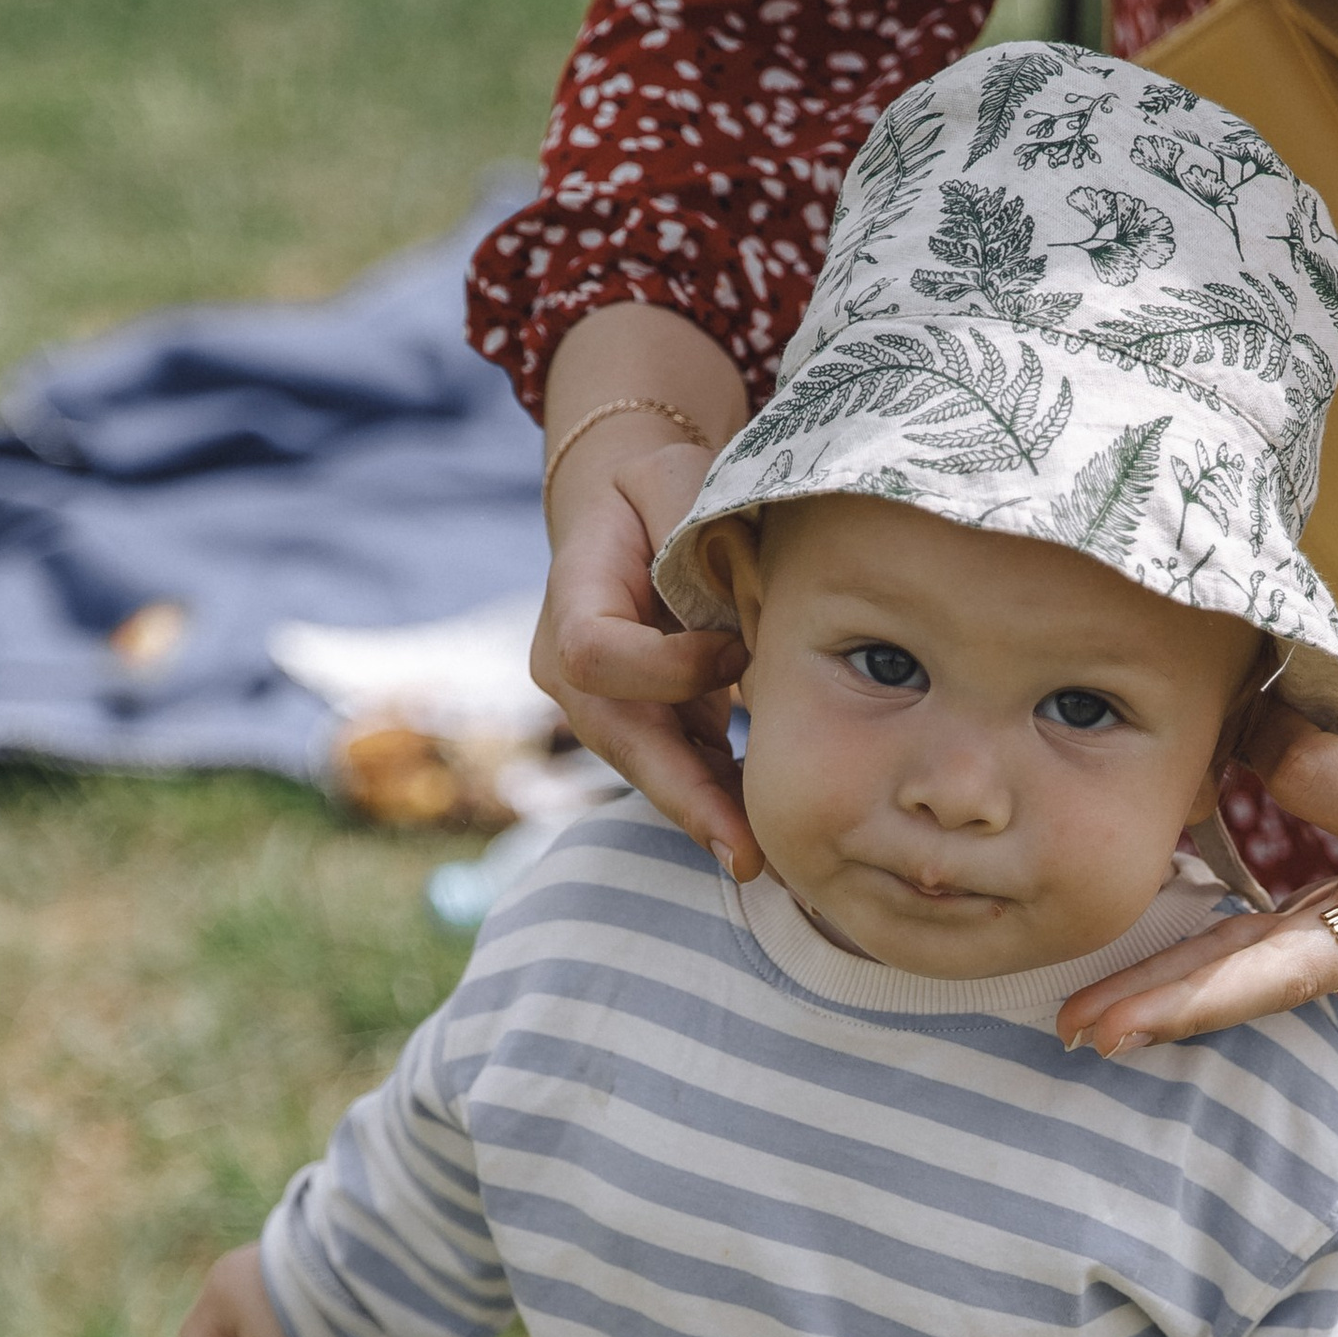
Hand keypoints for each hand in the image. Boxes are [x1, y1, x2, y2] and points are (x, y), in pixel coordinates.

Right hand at [529, 305, 755, 871]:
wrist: (633, 516)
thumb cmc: (661, 491)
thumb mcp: (677, 477)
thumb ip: (698, 526)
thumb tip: (744, 615)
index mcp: (570, 597)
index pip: (595, 654)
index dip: (665, 666)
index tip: (738, 652)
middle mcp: (567, 666)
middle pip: (617, 740)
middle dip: (683, 794)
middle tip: (744, 850)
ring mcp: (599, 706)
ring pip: (650, 769)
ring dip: (708, 811)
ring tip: (767, 859)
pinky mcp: (642, 728)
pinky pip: (678, 772)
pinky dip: (723, 799)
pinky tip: (770, 833)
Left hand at [1055, 624, 1337, 1055]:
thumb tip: (1269, 707)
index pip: (1317, 779)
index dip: (1275, 733)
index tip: (1263, 706)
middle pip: (1284, 961)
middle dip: (1184, 994)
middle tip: (1091, 1027)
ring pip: (1273, 984)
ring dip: (1177, 1009)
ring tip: (1083, 1032)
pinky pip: (1289, 973)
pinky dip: (1218, 985)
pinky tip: (1139, 1007)